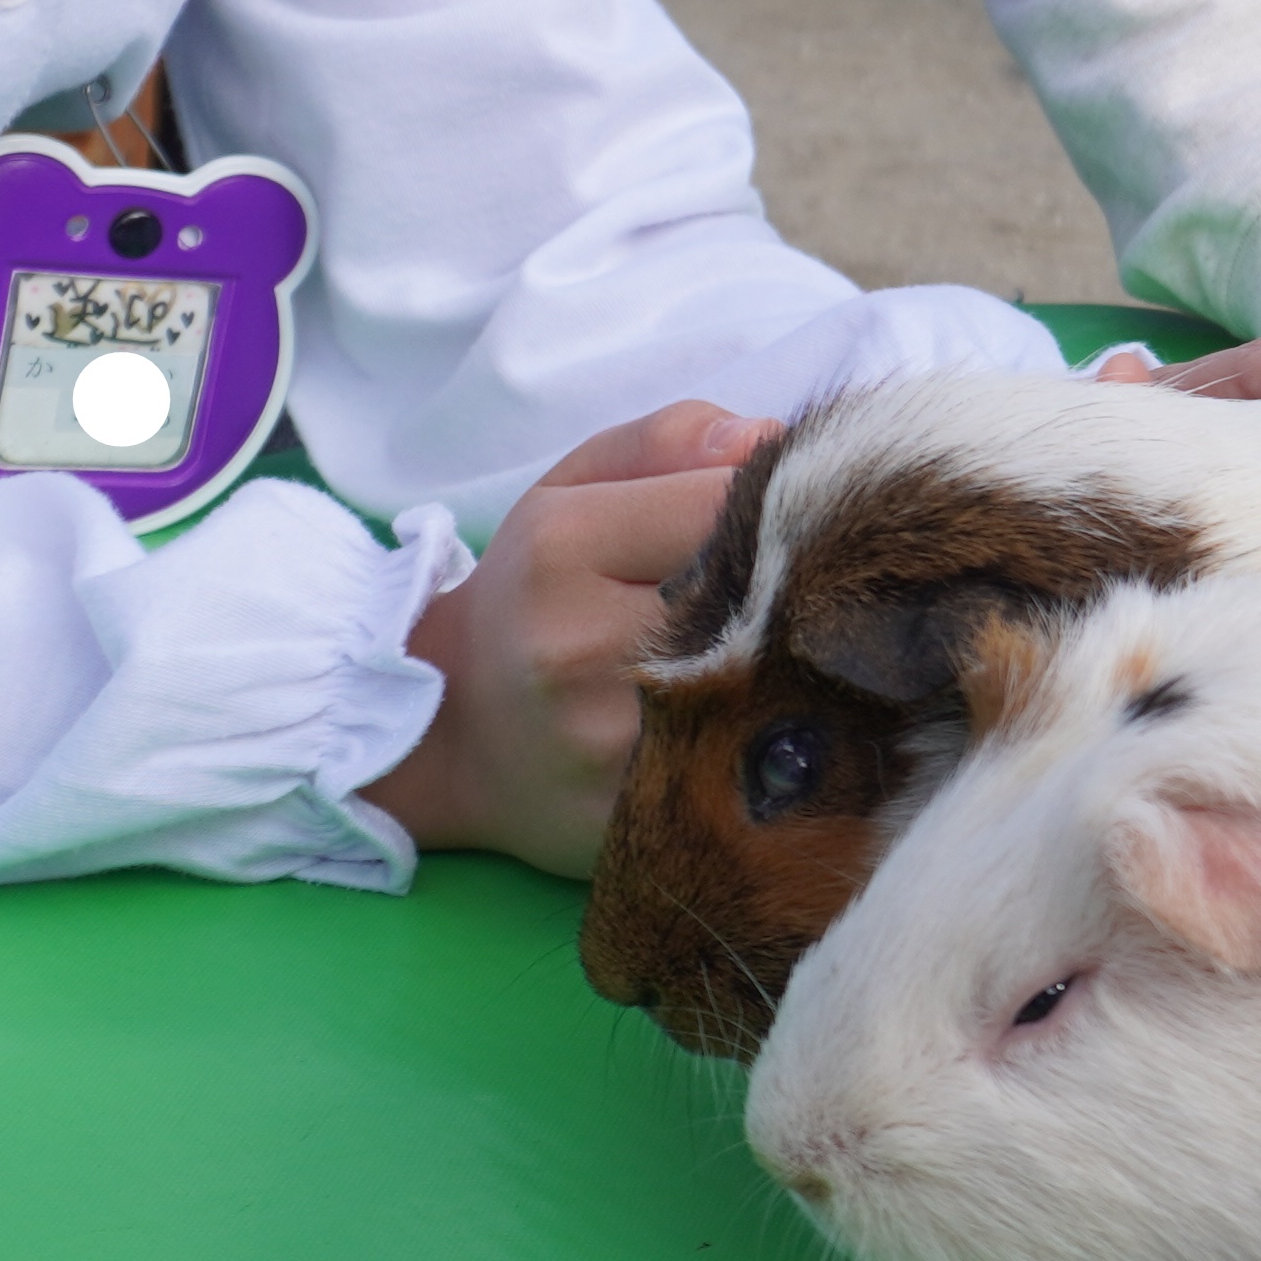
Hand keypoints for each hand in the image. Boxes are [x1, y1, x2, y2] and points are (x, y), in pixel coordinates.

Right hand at [377, 401, 759, 871]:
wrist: (447, 736)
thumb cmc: (531, 595)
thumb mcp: (573, 490)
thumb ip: (671, 441)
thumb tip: (774, 441)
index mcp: (562, 549)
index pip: (731, 500)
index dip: (781, 504)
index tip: (783, 520)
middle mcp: (583, 648)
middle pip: (763, 591)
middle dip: (802, 584)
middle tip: (813, 586)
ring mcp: (613, 745)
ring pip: (773, 680)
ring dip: (802, 661)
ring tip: (790, 648)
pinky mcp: (642, 819)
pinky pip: (756, 764)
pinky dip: (781, 736)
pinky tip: (770, 718)